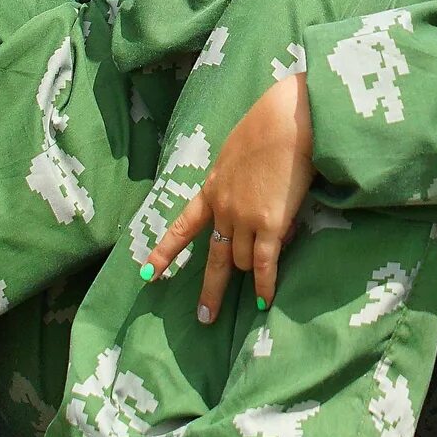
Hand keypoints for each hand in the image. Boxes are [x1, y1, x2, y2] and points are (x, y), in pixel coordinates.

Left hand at [143, 74, 314, 320]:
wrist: (288, 119)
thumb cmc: (268, 126)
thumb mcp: (238, 152)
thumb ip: (236, 178)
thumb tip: (248, 196)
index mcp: (212, 188)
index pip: (182, 226)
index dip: (166, 252)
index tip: (148, 273)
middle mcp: (223, 208)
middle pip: (213, 257)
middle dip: (209, 289)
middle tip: (204, 317)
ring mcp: (245, 218)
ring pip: (243, 259)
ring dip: (250, 272)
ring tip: (259, 286)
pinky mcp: (270, 224)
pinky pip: (265, 263)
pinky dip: (264, 285)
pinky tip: (264, 302)